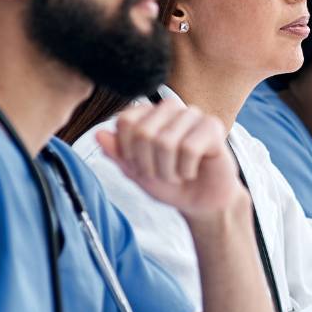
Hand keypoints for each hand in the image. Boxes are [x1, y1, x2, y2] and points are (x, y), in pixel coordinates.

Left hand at [97, 101, 244, 218]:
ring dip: (168, 170)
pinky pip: (190, 148)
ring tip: (177, 174)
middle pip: (144, 132)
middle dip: (149, 165)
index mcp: (149, 114)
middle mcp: (171, 108)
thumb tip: (98, 134)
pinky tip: (192, 171)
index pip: (125, 121)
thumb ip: (118, 154)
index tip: (140, 166)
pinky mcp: (213, 126)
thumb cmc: (170, 184)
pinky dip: (186, 169)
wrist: (200, 203)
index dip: (127, 152)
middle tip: (161, 174)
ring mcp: (193, 115)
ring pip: (166, 142)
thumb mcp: (137, 173)